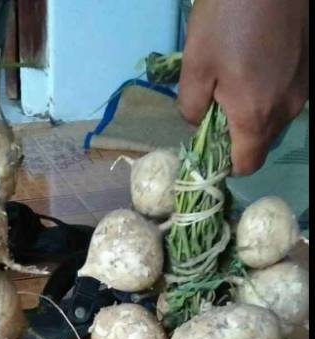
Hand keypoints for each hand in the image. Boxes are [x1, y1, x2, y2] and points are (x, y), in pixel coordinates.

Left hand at [179, 0, 308, 174]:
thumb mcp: (195, 65)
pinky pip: (286, 96)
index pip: (247, 164)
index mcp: (255, 115)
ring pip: (275, 119)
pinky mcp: (309, 69)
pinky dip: (270, 93)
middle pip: (261, 143)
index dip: (227, 164)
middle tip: (217, 110)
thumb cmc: (226, 17)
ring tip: (235, 83)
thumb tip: (197, 123)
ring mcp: (303, 88)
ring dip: (254, 114)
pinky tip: (256, 66)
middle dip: (238, 137)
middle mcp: (286, 108)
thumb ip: (191, 107)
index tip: (210, 149)